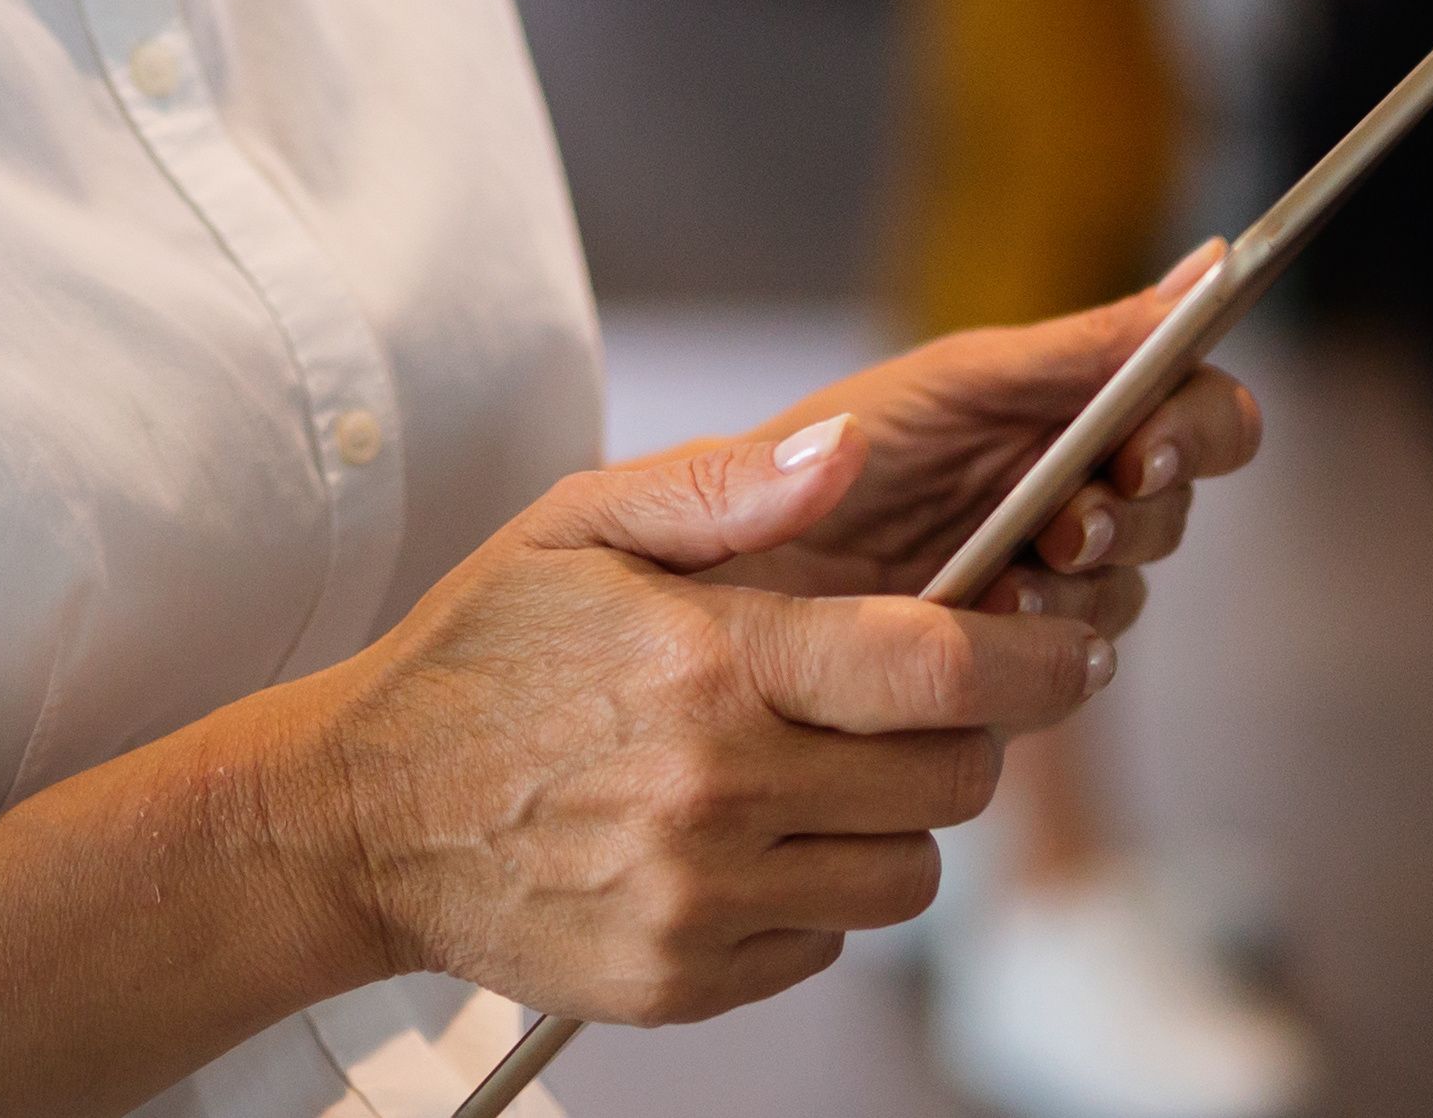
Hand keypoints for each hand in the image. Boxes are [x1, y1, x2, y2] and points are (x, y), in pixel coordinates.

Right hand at [298, 421, 1117, 1026]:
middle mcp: (717, 790)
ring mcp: (703, 899)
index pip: (939, 671)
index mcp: (709, 662)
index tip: (1071, 650)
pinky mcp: (686, 979)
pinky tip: (742, 841)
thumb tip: (851, 454)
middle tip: (914, 705)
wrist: (361, 817)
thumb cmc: (479, 656)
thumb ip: (726, 486)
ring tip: (815, 773)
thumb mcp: (578, 525)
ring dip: (893, 824)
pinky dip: (813, 894)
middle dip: (962, 737)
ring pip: (906, 877)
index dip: (1038, 662)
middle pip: (949, 781)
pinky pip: (826, 943)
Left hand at [706, 253, 1262, 620]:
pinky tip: (980, 631)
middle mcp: (1068, 490)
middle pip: (1176, 507)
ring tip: (1006, 582)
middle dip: (1138, 515)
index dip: (1199, 426)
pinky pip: (1068, 667)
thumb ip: (1077, 346)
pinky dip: (1039, 653)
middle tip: (1073, 525)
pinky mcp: (1004, 664)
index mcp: (1062, 408)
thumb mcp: (947, 386)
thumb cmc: (811, 452)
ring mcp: (1039, 579)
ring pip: (1128, 591)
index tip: (1147, 447)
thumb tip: (1210, 265)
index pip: (1199, 408)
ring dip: (1085, 587)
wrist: (700, 570)